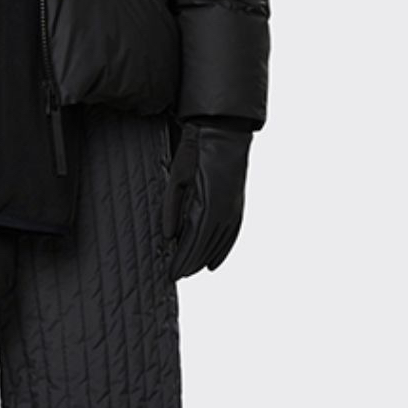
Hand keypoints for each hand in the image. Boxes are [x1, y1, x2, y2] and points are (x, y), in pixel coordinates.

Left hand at [162, 120, 252, 277]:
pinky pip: (231, 234)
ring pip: (219, 243)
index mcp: (208, 205)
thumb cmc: (196, 151)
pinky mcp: (237, 204)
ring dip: (205, 259)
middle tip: (177, 275)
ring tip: (190, 270)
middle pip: (207, 246)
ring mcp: (234, 208)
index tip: (172, 274)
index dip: (183, 260)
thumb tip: (170, 237)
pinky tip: (214, 262)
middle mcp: (224, 211)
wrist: (222, 133)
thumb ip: (172, 208)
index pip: (194, 242)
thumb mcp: (176, 177)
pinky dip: (222, 250)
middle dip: (191, 263)